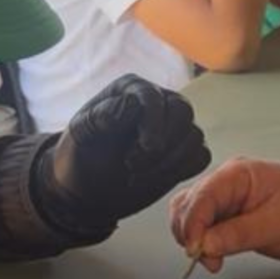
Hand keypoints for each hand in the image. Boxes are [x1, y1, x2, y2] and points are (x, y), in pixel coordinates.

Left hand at [37, 74, 210, 239]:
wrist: (86, 188)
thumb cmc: (80, 154)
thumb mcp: (80, 133)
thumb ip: (100, 115)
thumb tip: (131, 105)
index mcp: (132, 89)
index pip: (154, 97)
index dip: (154, 121)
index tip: (148, 147)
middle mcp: (158, 102)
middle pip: (182, 112)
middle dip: (164, 143)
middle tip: (133, 166)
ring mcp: (173, 128)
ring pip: (193, 136)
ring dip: (170, 161)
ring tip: (137, 177)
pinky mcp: (183, 153)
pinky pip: (200, 155)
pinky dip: (184, 169)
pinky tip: (156, 179)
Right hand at [169, 158, 279, 270]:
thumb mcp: (277, 225)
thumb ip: (237, 234)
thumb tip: (203, 244)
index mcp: (237, 174)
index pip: (200, 198)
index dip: (192, 226)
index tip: (196, 252)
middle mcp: (228, 183)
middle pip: (187, 205)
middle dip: (189, 234)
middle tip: (207, 260)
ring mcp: (229, 199)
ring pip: (191, 216)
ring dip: (193, 240)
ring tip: (212, 260)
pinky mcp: (233, 216)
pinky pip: (206, 227)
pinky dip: (203, 243)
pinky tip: (215, 257)